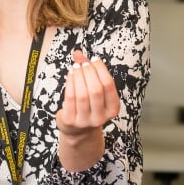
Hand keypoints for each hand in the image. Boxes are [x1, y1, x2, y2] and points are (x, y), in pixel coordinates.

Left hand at [54, 50, 119, 170]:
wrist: (78, 131)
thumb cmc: (89, 105)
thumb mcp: (96, 91)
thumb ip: (90, 72)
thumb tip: (79, 53)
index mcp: (112, 109)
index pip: (108, 86)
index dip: (101, 70)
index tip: (94, 60)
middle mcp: (101, 117)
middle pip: (96, 90)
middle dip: (89, 73)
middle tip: (83, 63)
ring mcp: (85, 121)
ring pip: (82, 94)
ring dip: (78, 76)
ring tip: (75, 67)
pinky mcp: (71, 121)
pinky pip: (70, 98)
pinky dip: (70, 83)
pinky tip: (70, 75)